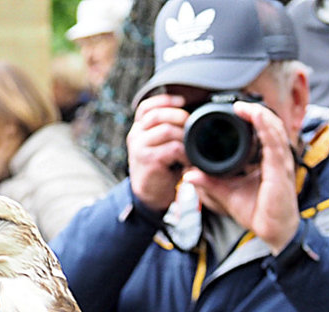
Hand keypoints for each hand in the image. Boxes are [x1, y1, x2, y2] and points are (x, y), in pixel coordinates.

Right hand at [127, 94, 190, 212]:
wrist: (149, 196)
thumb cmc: (160, 169)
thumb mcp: (159, 146)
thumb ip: (165, 130)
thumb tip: (190, 112)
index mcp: (138, 130)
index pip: (146, 107)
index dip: (164, 100)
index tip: (183, 100)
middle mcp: (135, 136)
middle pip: (157, 115)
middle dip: (180, 117)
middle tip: (193, 127)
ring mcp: (139, 148)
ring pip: (167, 130)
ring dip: (185, 136)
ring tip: (192, 147)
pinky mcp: (148, 160)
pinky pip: (173, 148)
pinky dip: (185, 153)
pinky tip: (188, 159)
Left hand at [183, 100, 300, 253]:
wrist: (274, 232)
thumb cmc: (257, 212)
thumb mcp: (226, 194)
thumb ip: (209, 182)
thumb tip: (188, 174)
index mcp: (268, 160)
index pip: (263, 132)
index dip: (253, 118)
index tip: (235, 109)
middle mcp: (277, 158)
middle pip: (270, 126)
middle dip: (255, 111)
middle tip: (237, 103)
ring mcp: (282, 163)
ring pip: (273, 129)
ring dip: (259, 114)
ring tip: (243, 105)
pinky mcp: (281, 171)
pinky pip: (274, 143)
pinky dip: (266, 127)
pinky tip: (256, 116)